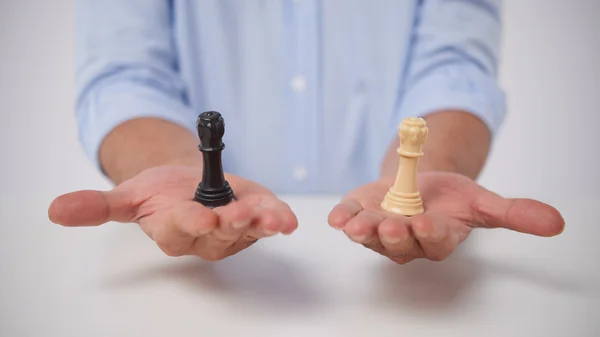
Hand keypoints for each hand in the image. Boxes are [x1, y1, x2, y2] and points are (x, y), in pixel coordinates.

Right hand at [48, 165, 297, 259]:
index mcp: (174, 230)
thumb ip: (98, 206)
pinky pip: (269, 221)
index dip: (192, 224)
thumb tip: (56, 211)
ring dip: (262, 223)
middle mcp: (206, 237)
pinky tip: (289, 221)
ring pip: (249, 230)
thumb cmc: (160, 192)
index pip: (182, 231)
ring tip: (273, 218)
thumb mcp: (128, 195)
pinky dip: (280, 219)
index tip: (202, 218)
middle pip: (220, 235)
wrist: (189, 183)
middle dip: (231, 224)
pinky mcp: (255, 217)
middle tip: (239, 214)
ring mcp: (234, 230)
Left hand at [328, 171, 564, 263]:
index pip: (435, 240)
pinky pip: (348, 218)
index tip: (426, 225)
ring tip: (355, 225)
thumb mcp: (482, 200)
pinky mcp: (359, 214)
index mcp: (437, 237)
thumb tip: (558, 222)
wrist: (419, 181)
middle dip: (394, 236)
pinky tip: (335, 217)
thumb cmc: (450, 197)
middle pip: (399, 243)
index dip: (431, 233)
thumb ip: (513, 213)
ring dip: (363, 230)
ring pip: (370, 235)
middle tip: (390, 227)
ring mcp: (379, 230)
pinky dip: (340, 217)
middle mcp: (406, 240)